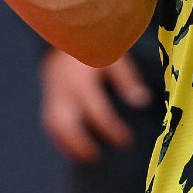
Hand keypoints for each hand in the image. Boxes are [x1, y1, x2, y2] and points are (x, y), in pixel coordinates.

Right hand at [39, 48, 151, 163]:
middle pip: (67, 123)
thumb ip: (127, 80)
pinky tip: (73, 151)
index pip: (97, 111)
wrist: (67, 33)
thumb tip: (142, 101)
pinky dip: (60, 139)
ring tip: (85, 159)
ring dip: (68, 144)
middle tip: (97, 156)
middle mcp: (66, 91)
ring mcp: (54, 95)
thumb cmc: (95, 47)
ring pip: (55, 125)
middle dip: (81, 142)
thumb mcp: (114, 57)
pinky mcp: (50, 99)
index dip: (112, 128)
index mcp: (84, 81)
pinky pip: (50, 123)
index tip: (126, 140)